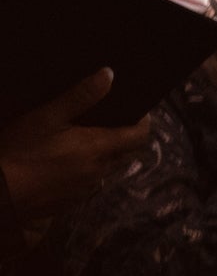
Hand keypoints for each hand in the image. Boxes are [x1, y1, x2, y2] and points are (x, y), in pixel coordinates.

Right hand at [1, 70, 149, 220]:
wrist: (1, 192)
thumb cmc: (21, 150)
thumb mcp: (47, 116)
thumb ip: (80, 96)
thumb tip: (109, 75)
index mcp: (98, 148)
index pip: (138, 136)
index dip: (143, 122)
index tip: (141, 111)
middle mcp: (100, 171)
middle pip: (127, 153)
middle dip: (127, 137)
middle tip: (116, 121)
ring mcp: (88, 188)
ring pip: (110, 169)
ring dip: (108, 155)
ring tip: (91, 139)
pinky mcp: (74, 200)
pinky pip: (92, 183)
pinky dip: (91, 170)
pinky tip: (71, 161)